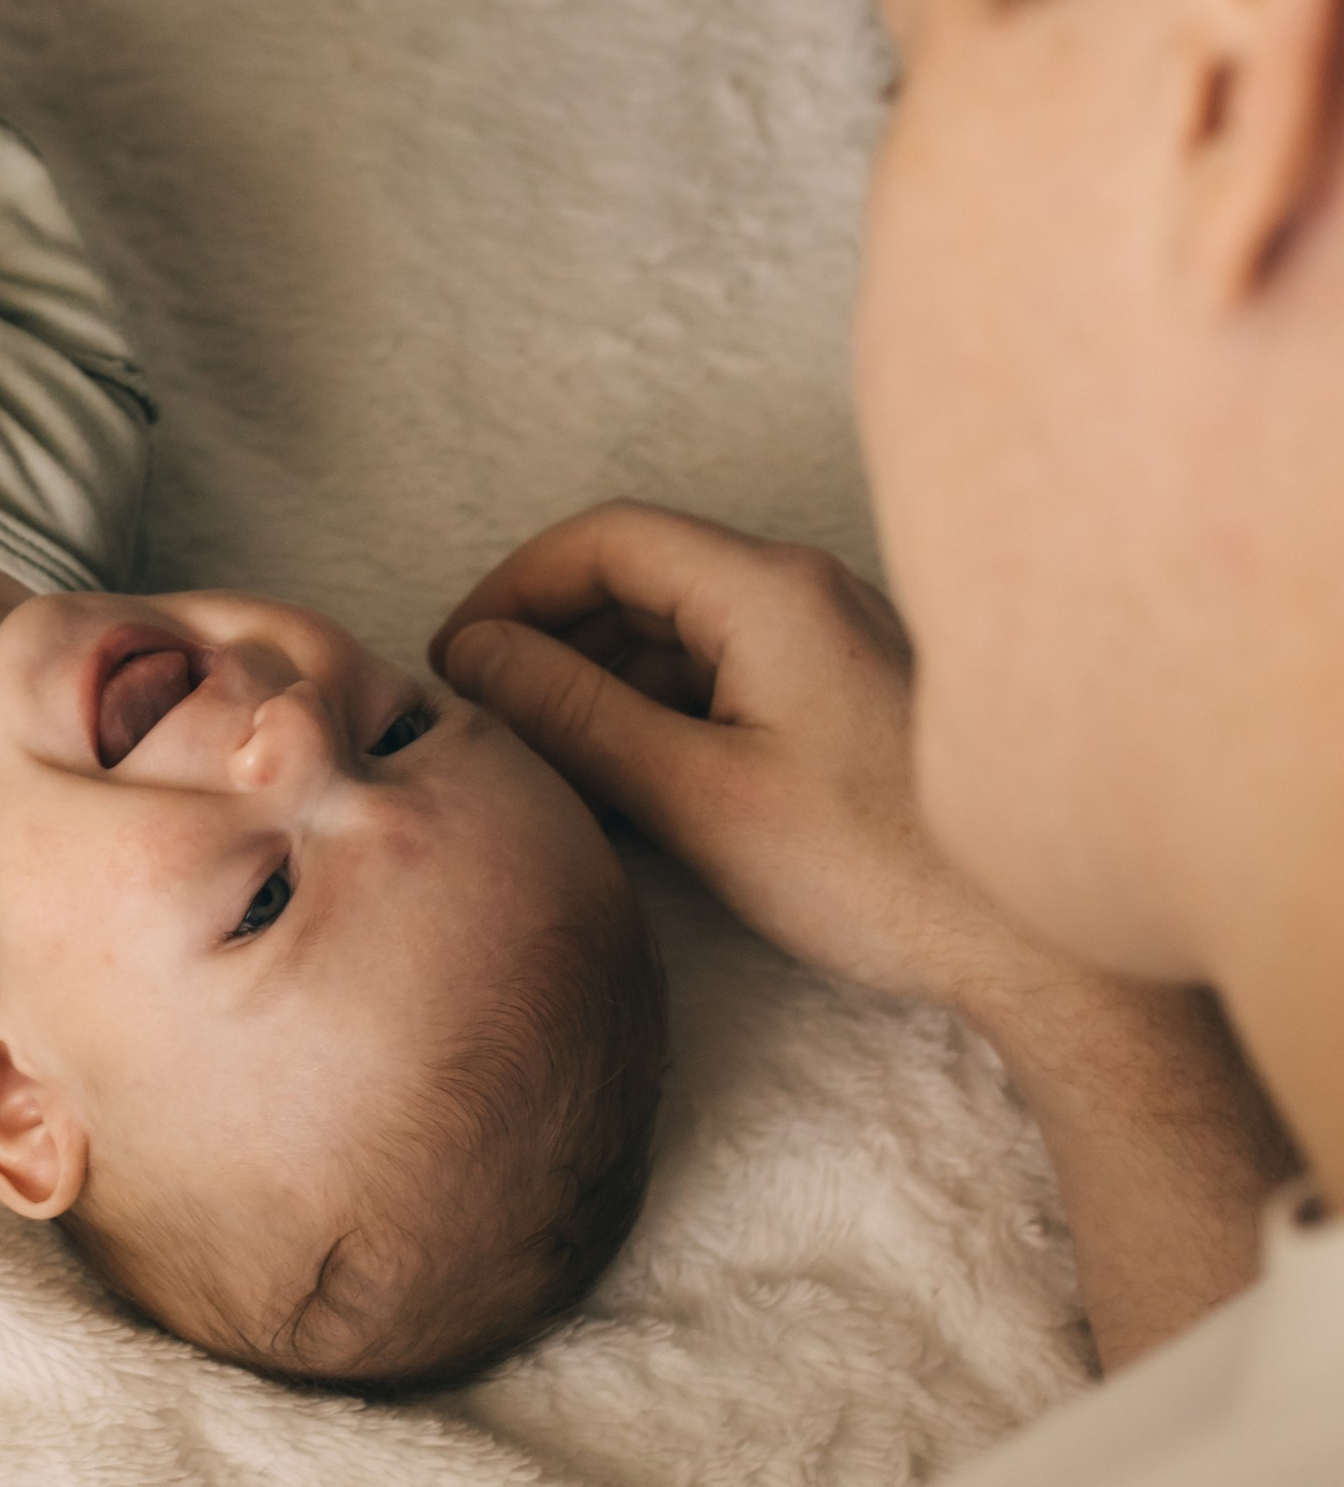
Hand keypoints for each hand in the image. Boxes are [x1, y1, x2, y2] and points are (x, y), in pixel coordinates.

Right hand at [440, 504, 1302, 1371]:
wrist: (1029, 947)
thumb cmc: (875, 870)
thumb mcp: (698, 796)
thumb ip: (578, 715)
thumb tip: (479, 658)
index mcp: (770, 591)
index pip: (605, 539)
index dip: (514, 588)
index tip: (458, 661)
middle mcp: (803, 593)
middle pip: (639, 579)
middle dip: (549, 639)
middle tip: (483, 718)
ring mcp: (827, 644)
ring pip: (677, 632)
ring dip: (598, 683)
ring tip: (540, 763)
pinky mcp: (840, 700)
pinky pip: (721, 676)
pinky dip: (655, 714)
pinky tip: (618, 786)